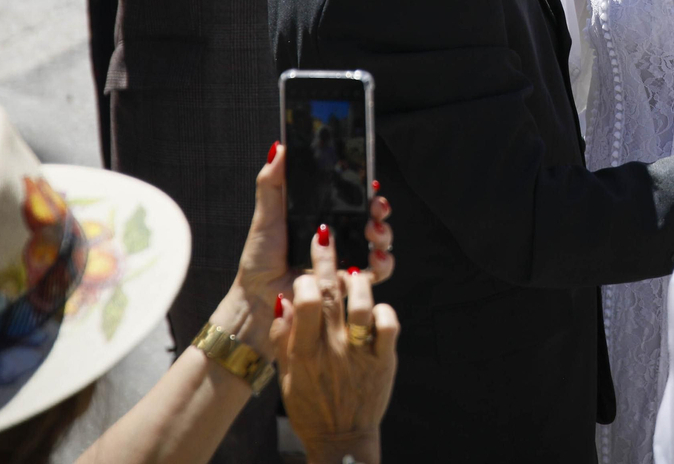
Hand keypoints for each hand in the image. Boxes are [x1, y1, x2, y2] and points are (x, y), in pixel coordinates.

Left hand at [210, 143, 393, 356]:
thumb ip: (272, 183)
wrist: (256, 301)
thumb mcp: (266, 217)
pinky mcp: (349, 284)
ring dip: (384, 233)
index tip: (371, 182)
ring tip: (373, 231)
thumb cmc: (259, 260)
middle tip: (375, 206)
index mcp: (322, 218)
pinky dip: (383, 263)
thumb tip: (280, 147)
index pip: (352, 198)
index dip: (366, 189)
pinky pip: (376, 273)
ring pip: (380, 242)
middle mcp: (339, 237)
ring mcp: (346, 259)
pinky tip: (376, 257)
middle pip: (372, 217)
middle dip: (379, 209)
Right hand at [272, 231, 398, 463]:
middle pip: (332, 296)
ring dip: (358, 283)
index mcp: (305, 354)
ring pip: (364, 305)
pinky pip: (389, 323)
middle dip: (327, 260)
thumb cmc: (310, 404)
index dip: (305, 280)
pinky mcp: (385, 359)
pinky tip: (376, 306)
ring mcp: (361, 354)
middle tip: (324, 235)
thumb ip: (284, 338)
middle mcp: (334, 350)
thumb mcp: (287, 375)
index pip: (305, 305)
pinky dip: (383, 309)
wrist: (342, 439)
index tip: (303, 268)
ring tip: (353, 273)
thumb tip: (284, 300)